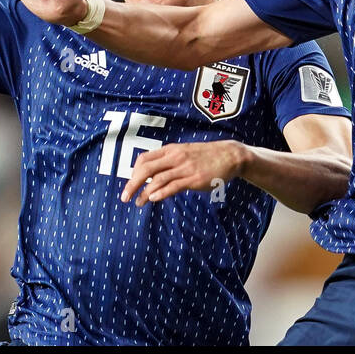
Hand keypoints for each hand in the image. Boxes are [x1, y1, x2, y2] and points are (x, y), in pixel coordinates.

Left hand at [120, 140, 246, 205]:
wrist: (230, 155)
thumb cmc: (207, 156)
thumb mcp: (185, 153)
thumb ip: (170, 162)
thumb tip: (155, 175)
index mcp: (171, 150)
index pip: (144, 159)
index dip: (134, 172)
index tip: (131, 183)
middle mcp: (175, 157)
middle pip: (146, 169)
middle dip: (132, 183)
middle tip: (124, 197)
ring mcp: (184, 167)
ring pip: (157, 179)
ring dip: (144, 192)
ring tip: (137, 203)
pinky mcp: (194, 178)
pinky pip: (173, 186)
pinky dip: (160, 192)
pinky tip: (153, 199)